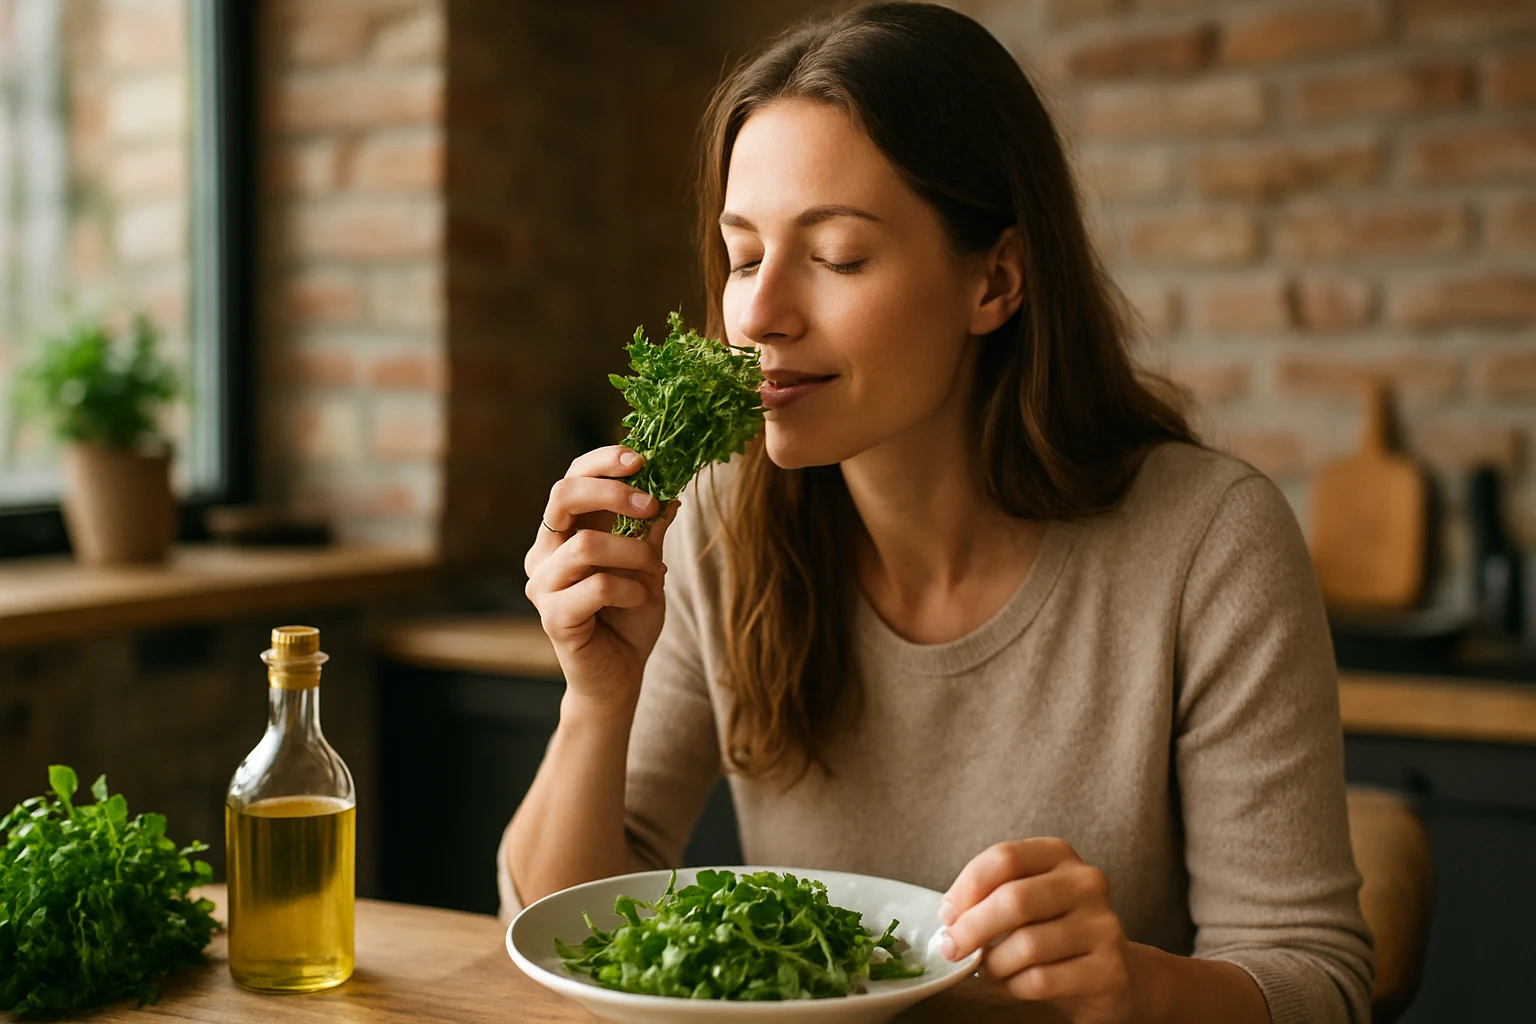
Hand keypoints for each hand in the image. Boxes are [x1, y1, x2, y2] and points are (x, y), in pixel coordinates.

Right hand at [523, 446, 678, 712]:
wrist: (621, 675)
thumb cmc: (630, 615)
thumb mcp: (648, 565)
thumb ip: (649, 530)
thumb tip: (669, 491)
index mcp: (564, 531)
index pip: (571, 478)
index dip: (602, 462)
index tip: (641, 458)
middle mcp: (544, 552)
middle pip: (563, 496)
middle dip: (612, 491)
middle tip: (651, 504)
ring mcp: (544, 585)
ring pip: (587, 545)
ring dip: (633, 553)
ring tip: (655, 572)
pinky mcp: (553, 617)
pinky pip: (597, 587)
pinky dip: (632, 589)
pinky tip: (643, 600)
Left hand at [940, 838, 1143, 1023]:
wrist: (1113, 976)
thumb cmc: (1055, 934)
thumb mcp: (1026, 901)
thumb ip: (990, 897)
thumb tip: (951, 917)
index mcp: (1059, 855)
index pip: (1004, 857)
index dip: (967, 887)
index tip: (948, 914)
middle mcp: (1086, 882)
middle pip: (1014, 899)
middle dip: (971, 928)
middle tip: (952, 949)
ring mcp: (1103, 925)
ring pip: (1026, 945)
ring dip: (994, 964)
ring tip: (989, 969)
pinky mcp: (1108, 969)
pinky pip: (1042, 980)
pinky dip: (1015, 986)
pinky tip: (1015, 984)